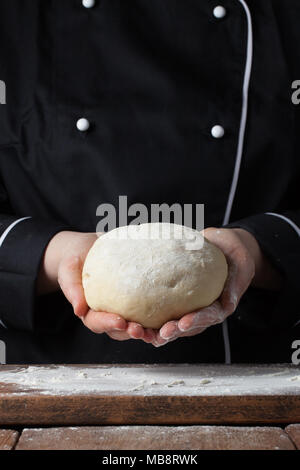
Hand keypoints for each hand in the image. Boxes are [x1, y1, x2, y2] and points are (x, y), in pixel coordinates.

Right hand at [37, 231, 154, 342]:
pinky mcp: (135, 301)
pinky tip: (170, 315)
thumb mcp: (68, 269)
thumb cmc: (75, 259)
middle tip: (142, 330)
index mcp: (88, 310)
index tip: (120, 321)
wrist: (87, 248)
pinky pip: (146, 311)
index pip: (96, 322)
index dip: (108, 324)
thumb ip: (72, 288)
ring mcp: (121, 309)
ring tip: (159, 330)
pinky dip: (157, 317)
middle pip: (118, 330)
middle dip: (130, 332)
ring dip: (146, 330)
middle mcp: (105, 314)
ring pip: (134, 326)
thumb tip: (79, 310)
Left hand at [151, 227, 282, 346]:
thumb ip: (236, 282)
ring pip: (172, 322)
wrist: (225, 244)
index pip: (209, 316)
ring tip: (141, 332)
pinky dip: (150, 315)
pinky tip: (134, 318)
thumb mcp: (242, 264)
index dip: (196, 321)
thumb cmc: (235, 253)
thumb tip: (229, 303)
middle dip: (172, 332)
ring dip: (156, 330)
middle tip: (158, 334)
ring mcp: (190, 305)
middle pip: (187, 326)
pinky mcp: (178, 298)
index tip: (182, 323)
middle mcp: (204, 309)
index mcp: (221, 305)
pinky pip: (163, 308)